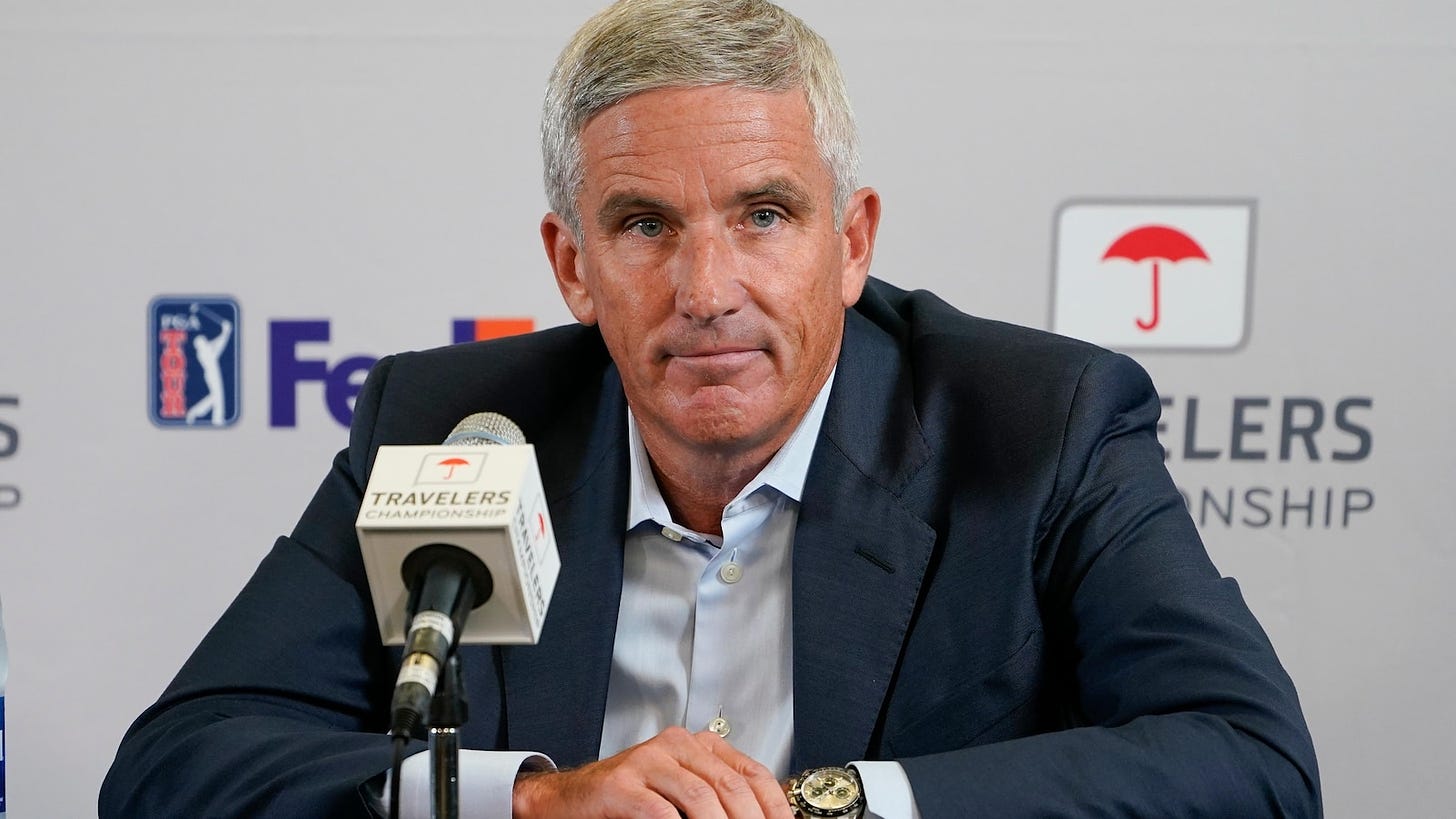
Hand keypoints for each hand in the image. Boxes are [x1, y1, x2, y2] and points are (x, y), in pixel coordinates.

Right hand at [511, 726, 793, 818]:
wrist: (565, 801)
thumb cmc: (625, 803)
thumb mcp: (679, 796)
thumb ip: (716, 802)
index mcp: (697, 747)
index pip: (752, 772)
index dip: (774, 806)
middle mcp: (675, 746)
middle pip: (731, 786)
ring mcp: (646, 761)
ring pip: (701, 798)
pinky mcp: (620, 784)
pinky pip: (660, 811)